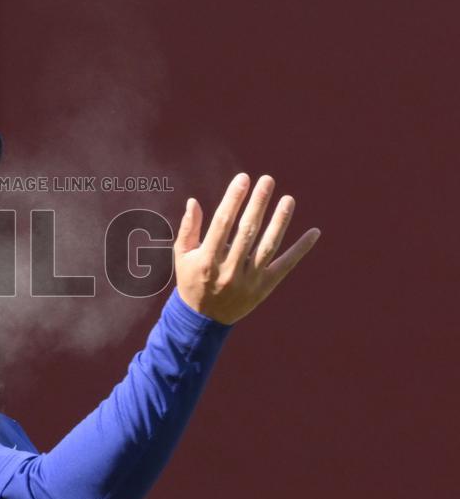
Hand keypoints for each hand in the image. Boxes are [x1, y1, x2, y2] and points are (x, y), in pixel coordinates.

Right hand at [174, 173, 320, 324]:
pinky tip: (314, 232)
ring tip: (288, 199)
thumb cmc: (192, 280)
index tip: (243, 179)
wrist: (203, 319)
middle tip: (267, 180)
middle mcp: (228, 269)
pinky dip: (301, 249)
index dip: (233, 199)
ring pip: (268, 246)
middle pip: (247, 231)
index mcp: (206, 259)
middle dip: (258, 204)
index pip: (222, 223)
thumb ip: (188, 228)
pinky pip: (286, 265)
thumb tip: (193, 202)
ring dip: (280, 222)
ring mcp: (249, 279)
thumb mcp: (182, 255)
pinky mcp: (265, 287)